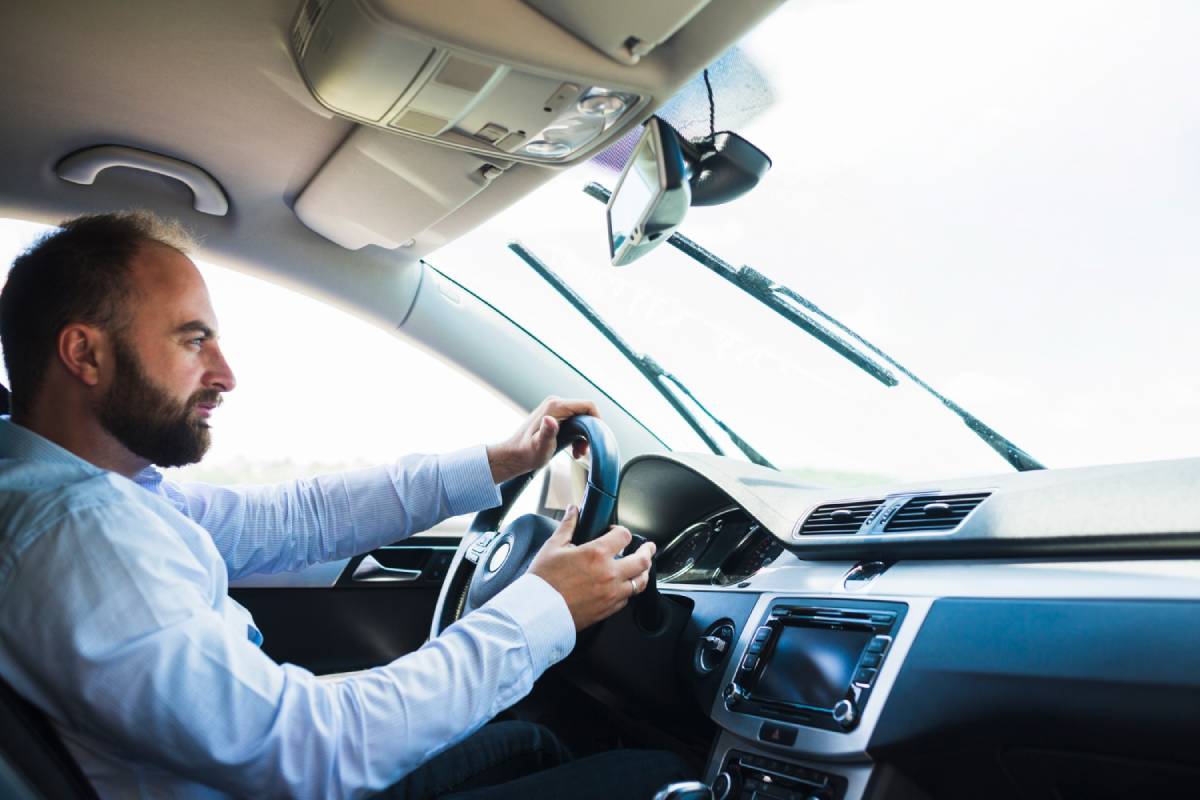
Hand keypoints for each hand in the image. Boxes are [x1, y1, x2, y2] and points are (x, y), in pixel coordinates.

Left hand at [486, 396, 599, 483]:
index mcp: (556, 407)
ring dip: (583, 436)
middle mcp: (556, 403)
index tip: (599, 438)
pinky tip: (573, 450)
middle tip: (584, 451)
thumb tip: (550, 420)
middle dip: (590, 431)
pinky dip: (577, 436)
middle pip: (585, 412)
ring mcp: (555, 408)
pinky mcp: (555, 415)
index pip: (588, 405)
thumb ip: (547, 433)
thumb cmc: (527, 454)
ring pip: (581, 419)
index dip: (598, 420)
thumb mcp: (540, 446)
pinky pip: (574, 422)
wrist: (514, 456)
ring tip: (578, 453)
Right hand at [528, 506, 655, 631]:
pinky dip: (628, 590)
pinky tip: (624, 586)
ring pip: (640, 582)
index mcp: (596, 554)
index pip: (624, 536)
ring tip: (642, 568)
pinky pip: (627, 599)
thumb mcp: (553, 547)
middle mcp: (609, 574)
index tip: (616, 533)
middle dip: (648, 551)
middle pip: (642, 560)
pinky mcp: (608, 610)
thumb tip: (573, 510)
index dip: (621, 531)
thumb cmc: (543, 581)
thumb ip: (568, 525)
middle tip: (648, 547)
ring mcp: (611, 594)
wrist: (537, 612)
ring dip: (643, 572)